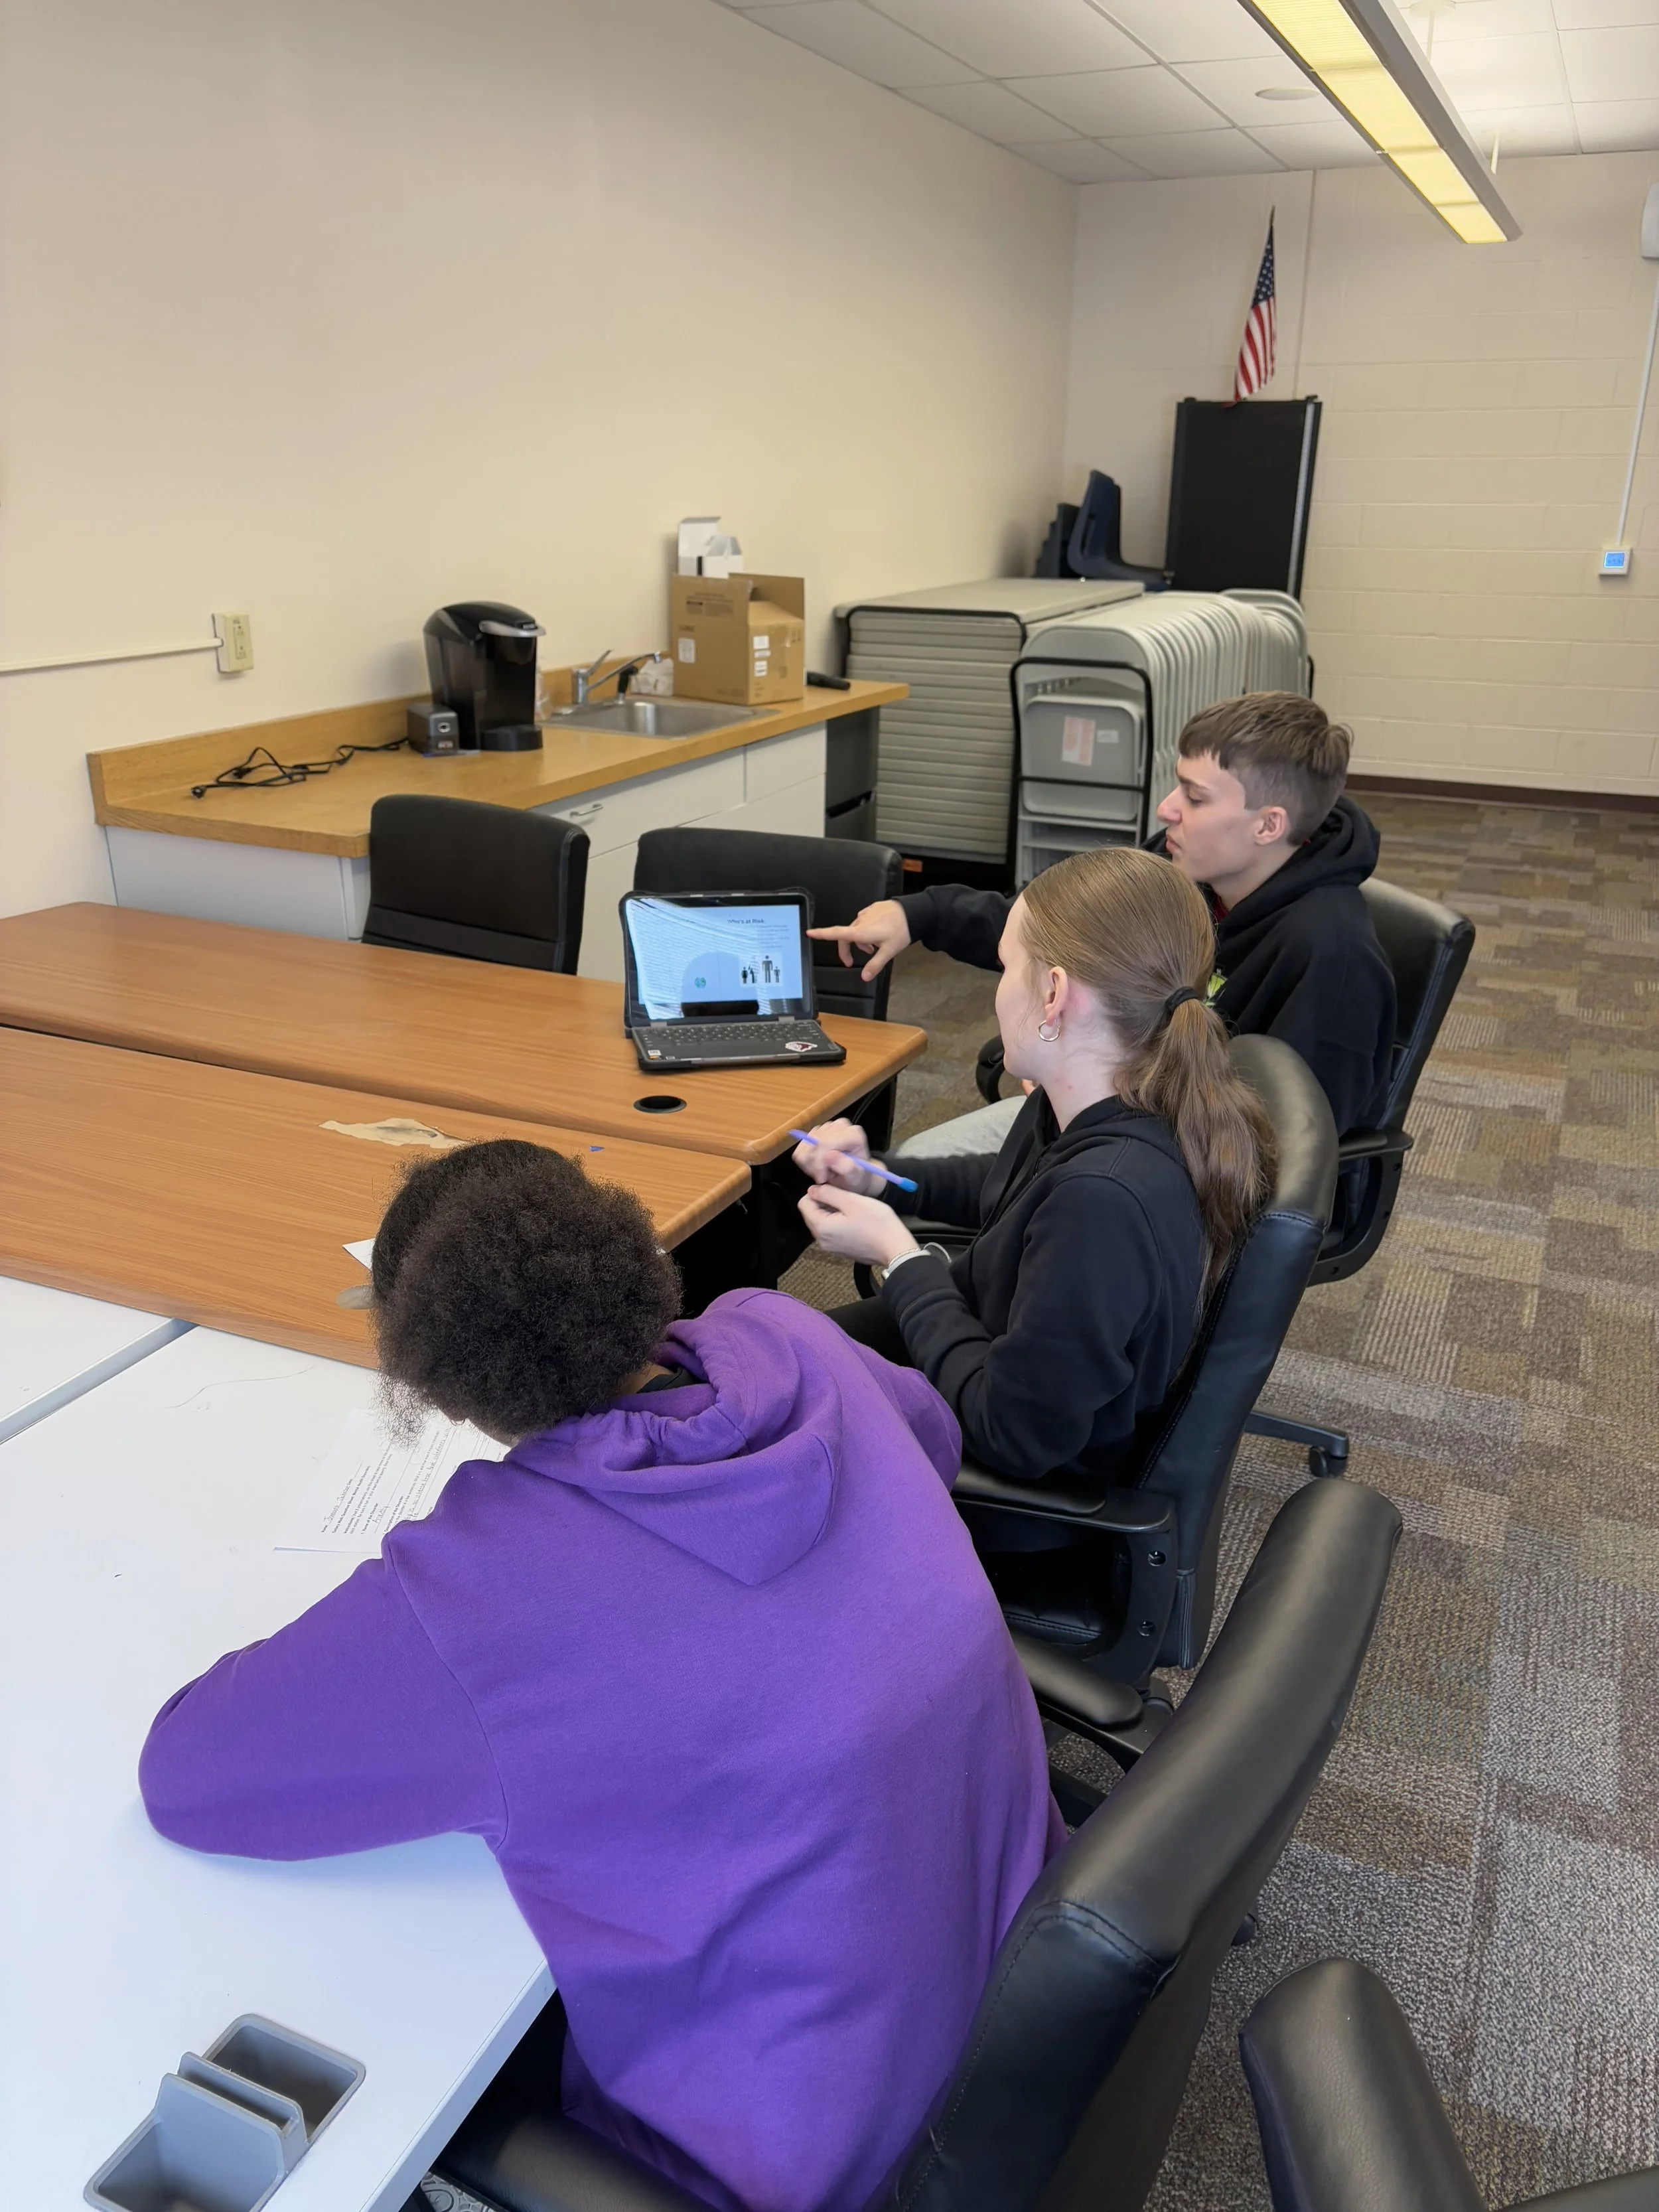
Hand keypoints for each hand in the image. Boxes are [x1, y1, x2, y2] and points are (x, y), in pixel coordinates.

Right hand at [792, 1118, 883, 1195]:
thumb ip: (846, 1167)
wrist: (851, 1176)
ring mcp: (826, 1127)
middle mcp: (840, 1126)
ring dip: (810, 1165)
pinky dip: (805, 1162)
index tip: (823, 1178)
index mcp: (853, 1134)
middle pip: (812, 1144)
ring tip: (824, 1171)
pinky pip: (799, 1150)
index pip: (824, 1143)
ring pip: (804, 1147)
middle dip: (814, 1165)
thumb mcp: (855, 1178)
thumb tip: (829, 1155)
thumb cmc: (856, 1178)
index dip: (819, 1163)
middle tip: (825, 1176)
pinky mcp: (814, 1132)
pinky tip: (818, 1167)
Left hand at [798, 1185, 919, 1268]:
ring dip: (833, 1212)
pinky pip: (832, 1232)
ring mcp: (831, 1248)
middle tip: (847, 1199)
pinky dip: (839, 1223)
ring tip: (853, 1209)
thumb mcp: (852, 1201)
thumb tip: (812, 1190)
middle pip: (811, 1213)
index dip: (817, 1192)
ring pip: (822, 1222)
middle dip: (824, 1202)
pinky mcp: (841, 1251)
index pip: (803, 1203)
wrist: (896, 1249)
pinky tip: (856, 1221)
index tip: (836, 1191)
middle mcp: (821, 1240)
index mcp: (821, 1227)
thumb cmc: (876, 1223)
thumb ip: (828, 1193)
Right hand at [806, 899, 909, 981]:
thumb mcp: (889, 951)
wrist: (913, 912)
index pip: (837, 933)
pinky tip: (878, 934)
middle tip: (850, 962)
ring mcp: (866, 913)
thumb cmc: (901, 931)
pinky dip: (866, 930)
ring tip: (874, 947)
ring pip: (856, 929)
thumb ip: (875, 965)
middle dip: (847, 949)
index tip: (809, 933)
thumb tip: (864, 977)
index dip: (822, 934)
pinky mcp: (872, 908)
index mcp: (862, 931)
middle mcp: (861, 921)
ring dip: (860, 941)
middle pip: (846, 936)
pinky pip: (864, 921)